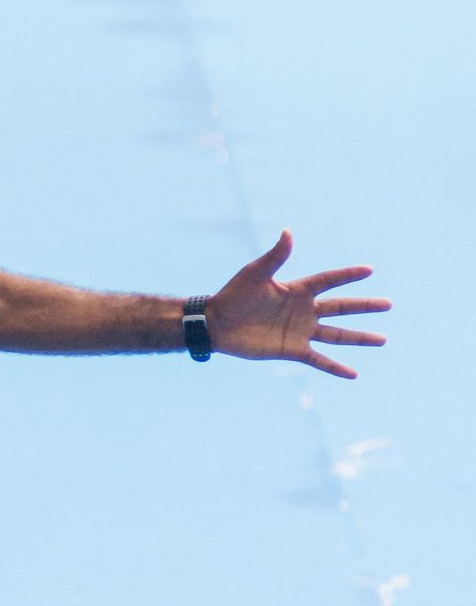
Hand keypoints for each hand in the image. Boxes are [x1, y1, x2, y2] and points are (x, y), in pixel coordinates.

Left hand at [207, 229, 389, 378]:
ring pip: (337, 335)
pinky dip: (335, 367)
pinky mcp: (291, 350)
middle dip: (364, 307)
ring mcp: (300, 331)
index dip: (348, 275)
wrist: (216, 324)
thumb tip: (288, 232)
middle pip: (341, 307)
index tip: (369, 271)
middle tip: (388, 304)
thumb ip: (275, 256)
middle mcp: (304, 310)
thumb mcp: (256, 273)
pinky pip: (319, 360)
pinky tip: (354, 374)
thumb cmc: (233, 295)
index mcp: (298, 289)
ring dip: (359, 338)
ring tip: (382, 340)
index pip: (329, 280)